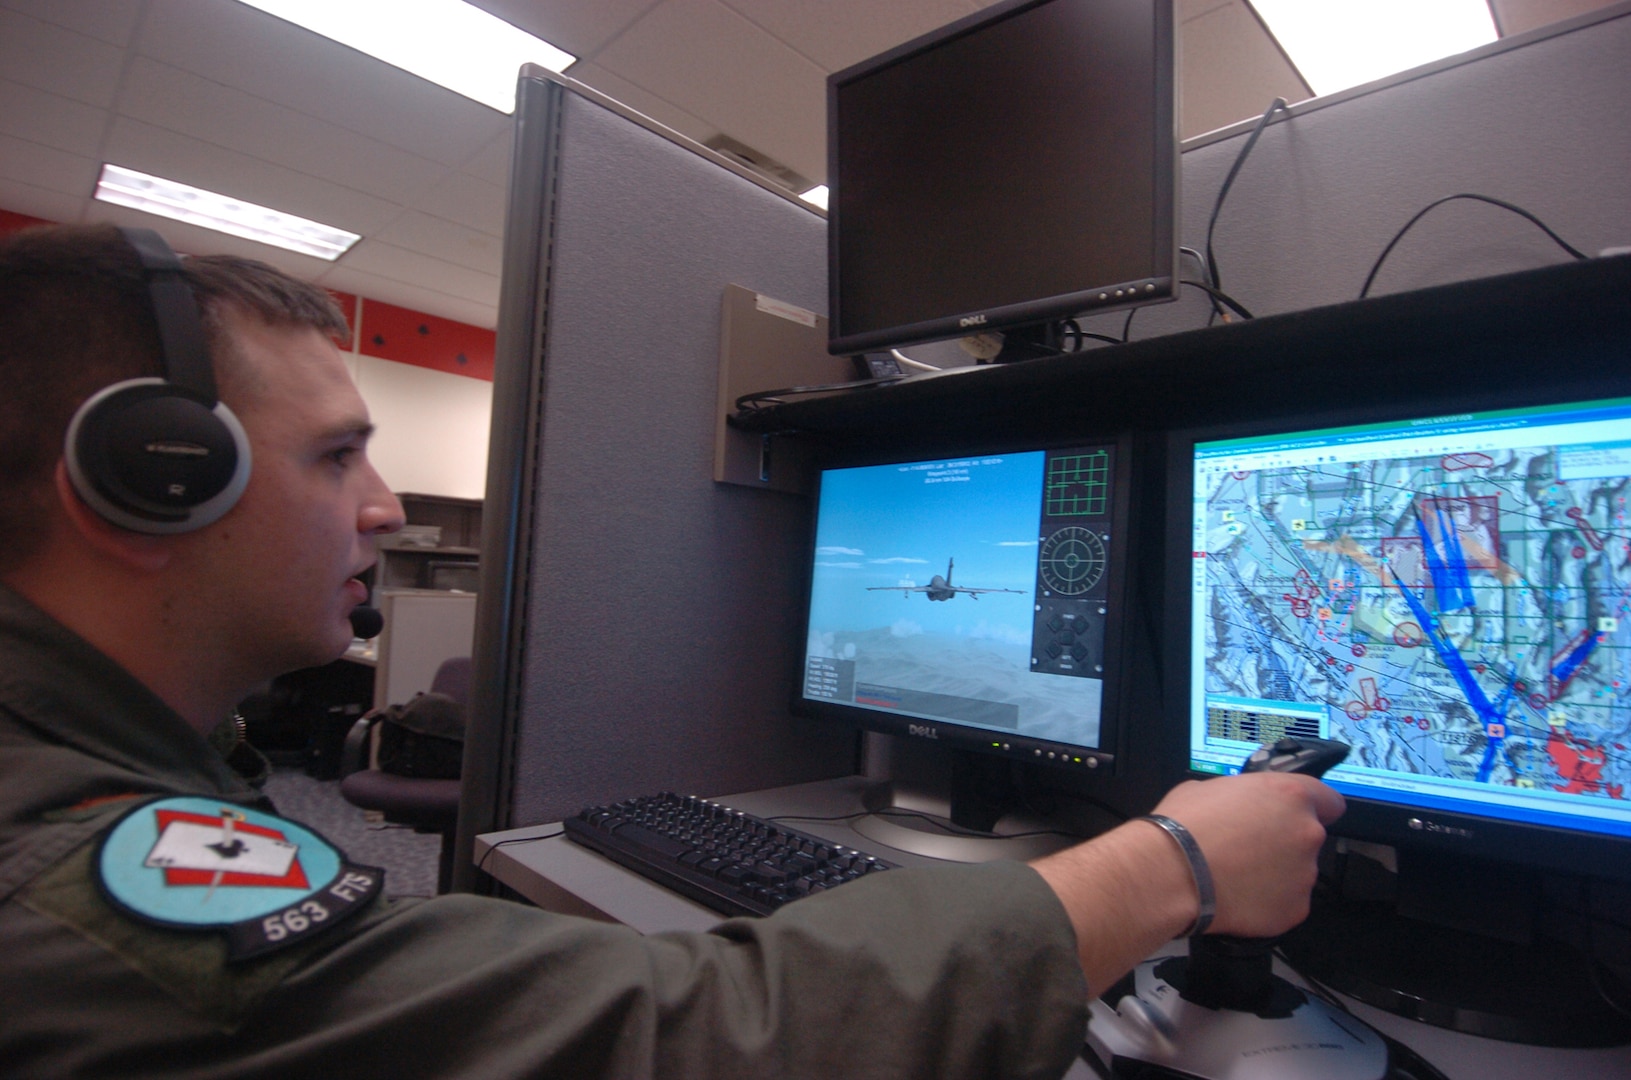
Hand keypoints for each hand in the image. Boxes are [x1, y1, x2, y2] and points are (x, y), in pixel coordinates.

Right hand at [1029, 772, 1342, 989]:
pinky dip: (1268, 901)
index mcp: (1290, 795)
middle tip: (1249, 848)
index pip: (1329, 800)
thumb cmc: (1183, 828)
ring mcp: (1304, 874)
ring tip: (1238, 875)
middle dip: (1285, 842)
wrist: (1171, 874)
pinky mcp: (1294, 909)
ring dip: (1276, 873)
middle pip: (1309, 837)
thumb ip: (1241, 796)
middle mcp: (1306, 833)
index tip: (1299, 815)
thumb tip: (1239, 805)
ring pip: (1298, 872)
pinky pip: (1287, 903)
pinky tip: (1238, 895)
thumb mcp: (1208, 788)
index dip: (1313, 808)